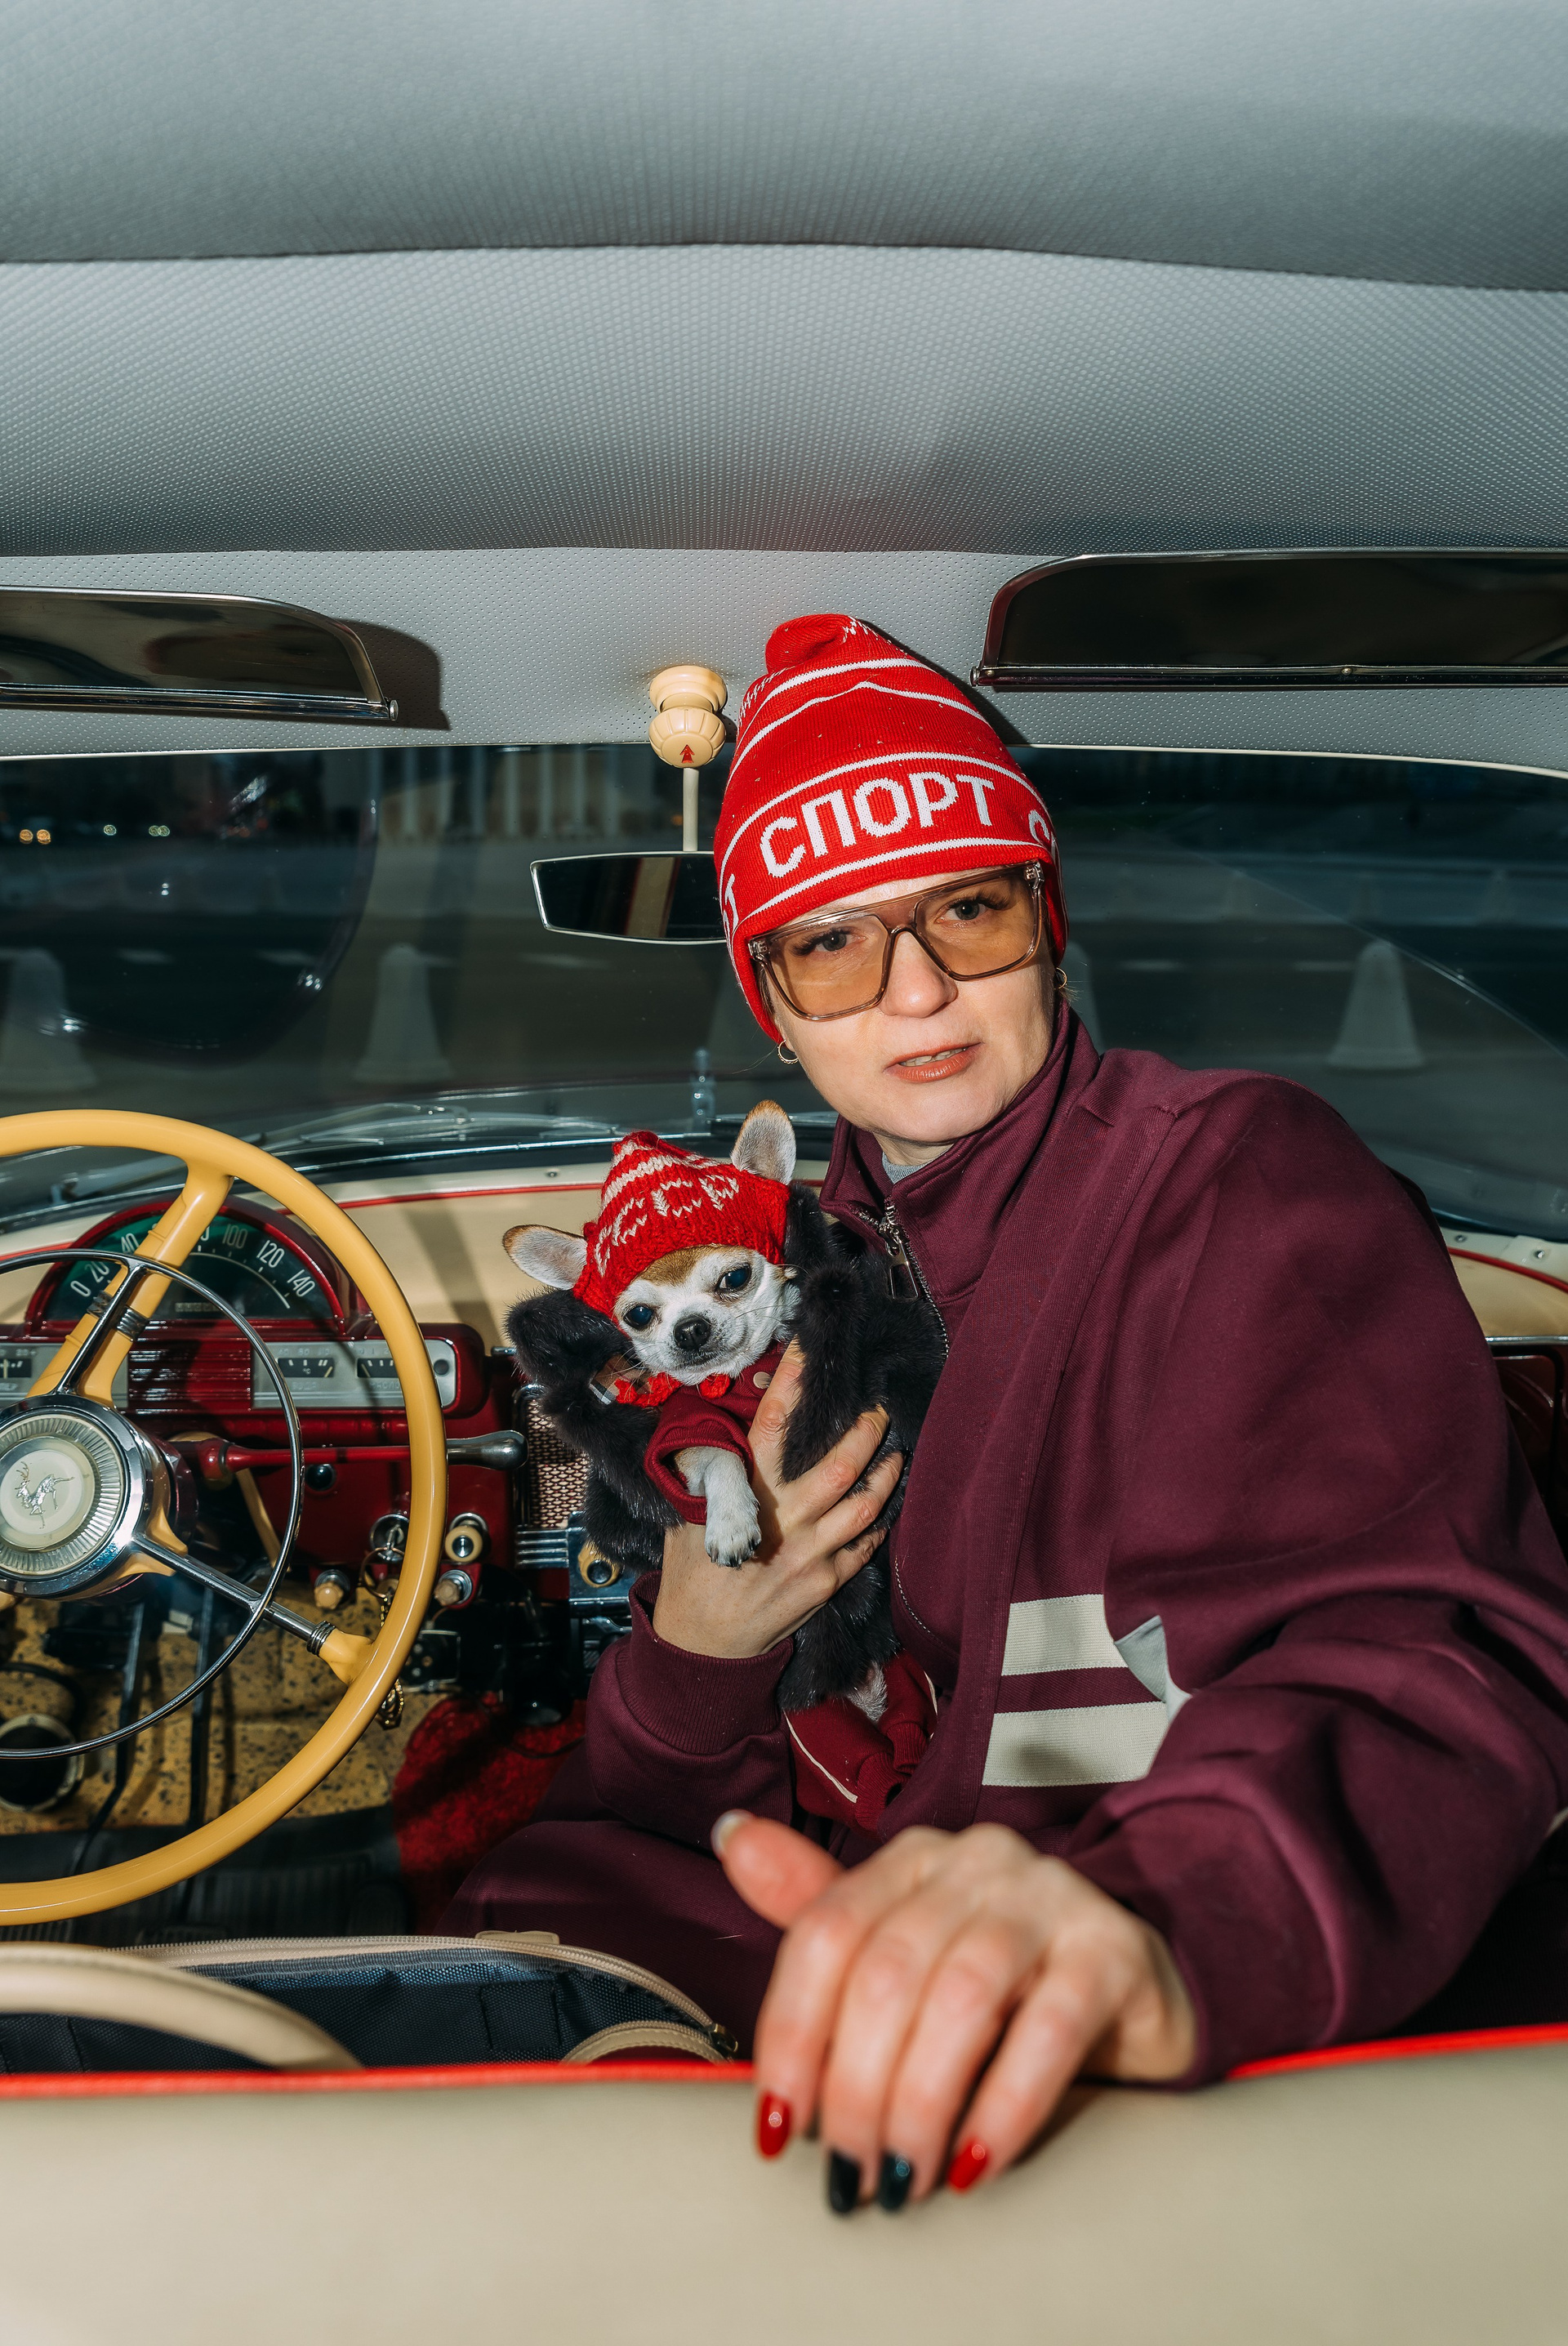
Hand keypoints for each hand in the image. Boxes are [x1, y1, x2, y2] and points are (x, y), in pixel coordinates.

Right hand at [652, 1341, 901, 1659]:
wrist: (702, 1643)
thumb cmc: (692, 1572)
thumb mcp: (689, 1516)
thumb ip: (715, 1479)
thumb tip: (725, 1438)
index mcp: (745, 1494)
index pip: (773, 1424)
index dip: (792, 1381)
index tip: (807, 1347)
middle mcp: (784, 1519)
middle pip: (840, 1463)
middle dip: (867, 1431)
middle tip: (879, 1410)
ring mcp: (810, 1553)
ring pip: (865, 1502)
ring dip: (886, 1474)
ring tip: (895, 1455)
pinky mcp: (826, 1583)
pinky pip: (865, 1545)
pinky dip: (878, 1522)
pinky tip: (884, 1508)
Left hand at [714, 1812, 1195, 2205]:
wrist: (1131, 1987)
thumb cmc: (999, 1981)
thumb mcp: (903, 1948)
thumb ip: (819, 1910)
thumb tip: (732, 1838)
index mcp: (911, 1857)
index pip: (827, 1932)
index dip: (791, 2034)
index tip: (778, 2127)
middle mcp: (976, 1860)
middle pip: (887, 1970)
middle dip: (856, 2088)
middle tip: (848, 2174)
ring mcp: (1049, 1896)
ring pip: (961, 1996)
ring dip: (920, 2102)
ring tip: (903, 2178)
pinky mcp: (1112, 1948)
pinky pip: (1049, 2029)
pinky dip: (1004, 2105)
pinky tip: (976, 2162)